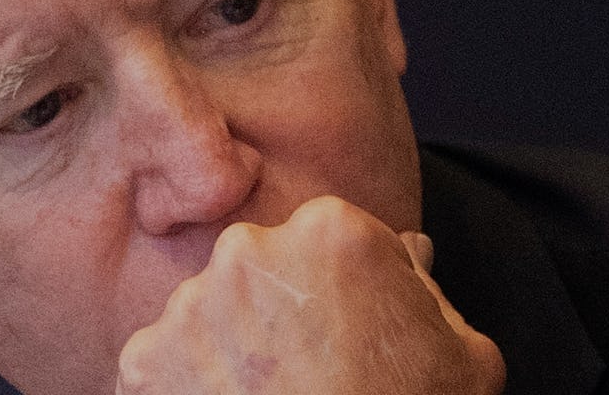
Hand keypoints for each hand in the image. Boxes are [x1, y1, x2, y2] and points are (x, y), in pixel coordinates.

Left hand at [116, 196, 504, 393]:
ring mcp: (189, 305)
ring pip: (207, 314)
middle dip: (277, 307)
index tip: (349, 328)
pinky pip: (162, 364)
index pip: (324, 238)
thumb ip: (427, 288)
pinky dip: (186, 388)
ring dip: (229, 347)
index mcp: (331, 230)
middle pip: (259, 268)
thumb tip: (408, 252)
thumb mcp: (462, 351)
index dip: (340, 286)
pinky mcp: (146, 359)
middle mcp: (249, 250)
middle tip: (309, 369)